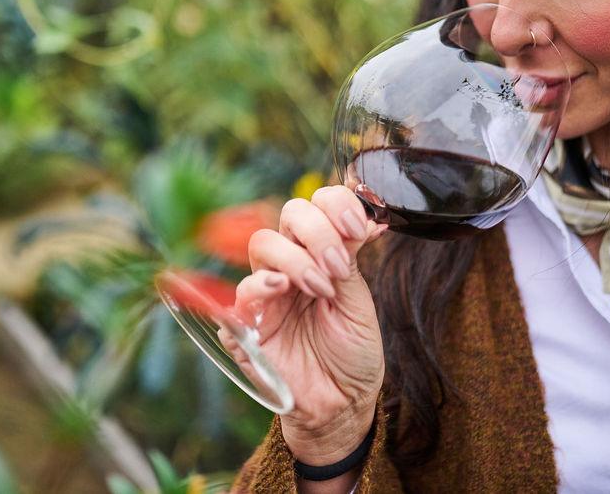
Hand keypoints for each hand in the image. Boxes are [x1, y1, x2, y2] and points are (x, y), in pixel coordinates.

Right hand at [220, 185, 387, 464]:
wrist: (342, 404)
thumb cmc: (352, 353)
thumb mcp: (360, 303)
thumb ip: (351, 260)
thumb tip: (369, 217)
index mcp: (321, 253)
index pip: (318, 205)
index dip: (336, 205)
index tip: (359, 228)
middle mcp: (292, 264)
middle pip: (289, 213)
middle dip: (317, 230)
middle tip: (339, 267)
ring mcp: (267, 292)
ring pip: (264, 243)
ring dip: (296, 258)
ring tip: (320, 288)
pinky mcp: (247, 323)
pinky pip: (240, 292)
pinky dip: (260, 283)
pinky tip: (282, 288)